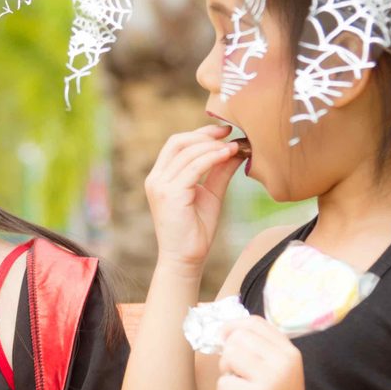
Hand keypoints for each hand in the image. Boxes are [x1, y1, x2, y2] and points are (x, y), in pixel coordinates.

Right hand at [144, 124, 244, 270]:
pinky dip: (212, 157)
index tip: (224, 131)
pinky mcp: (170, 194)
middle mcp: (156, 179)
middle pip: (178, 142)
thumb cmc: (196, 231)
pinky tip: (229, 155)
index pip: (176, 144)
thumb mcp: (210, 194)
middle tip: (230, 133)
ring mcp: (160, 186)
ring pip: (187, 152)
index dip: (200, 133)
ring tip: (235, 147)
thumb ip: (218, 171)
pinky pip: (193, 167)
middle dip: (205, 134)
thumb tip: (234, 149)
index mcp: (160, 177)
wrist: (186, 258)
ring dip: (213, 146)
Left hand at [216, 316, 316, 389]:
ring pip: (228, 357)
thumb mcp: (280, 369)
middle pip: (237, 339)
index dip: (233, 327)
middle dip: (229, 355)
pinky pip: (223, 384)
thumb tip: (225, 331)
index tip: (226, 339)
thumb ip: (260, 348)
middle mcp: (283, 361)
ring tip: (240, 389)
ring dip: (226, 375)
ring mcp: (270, 379)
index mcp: (289, 351)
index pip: (254, 322)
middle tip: (238, 375)